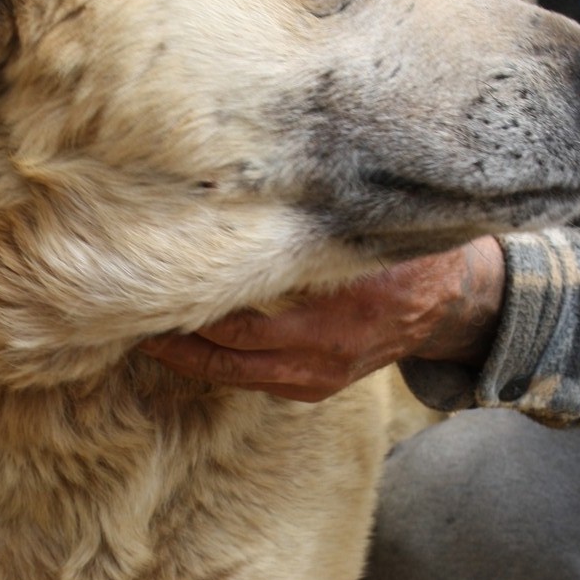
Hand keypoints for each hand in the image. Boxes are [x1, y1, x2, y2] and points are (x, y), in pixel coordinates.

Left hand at [138, 238, 505, 401]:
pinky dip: (220, 363)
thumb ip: (312, 227)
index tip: (153, 289)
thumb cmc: (403, 254)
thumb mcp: (362, 232)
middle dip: (176, 344)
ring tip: (148, 334)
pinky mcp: (315, 388)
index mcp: (335, 315)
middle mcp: (323, 355)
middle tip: (128, 321)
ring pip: (234, 376)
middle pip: (226, 358)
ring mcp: (318, 378)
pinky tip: (190, 343)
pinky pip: (254, 380)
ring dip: (190, 357)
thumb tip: (245, 192)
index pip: (242, 324)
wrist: (450, 303)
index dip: (193, 311)